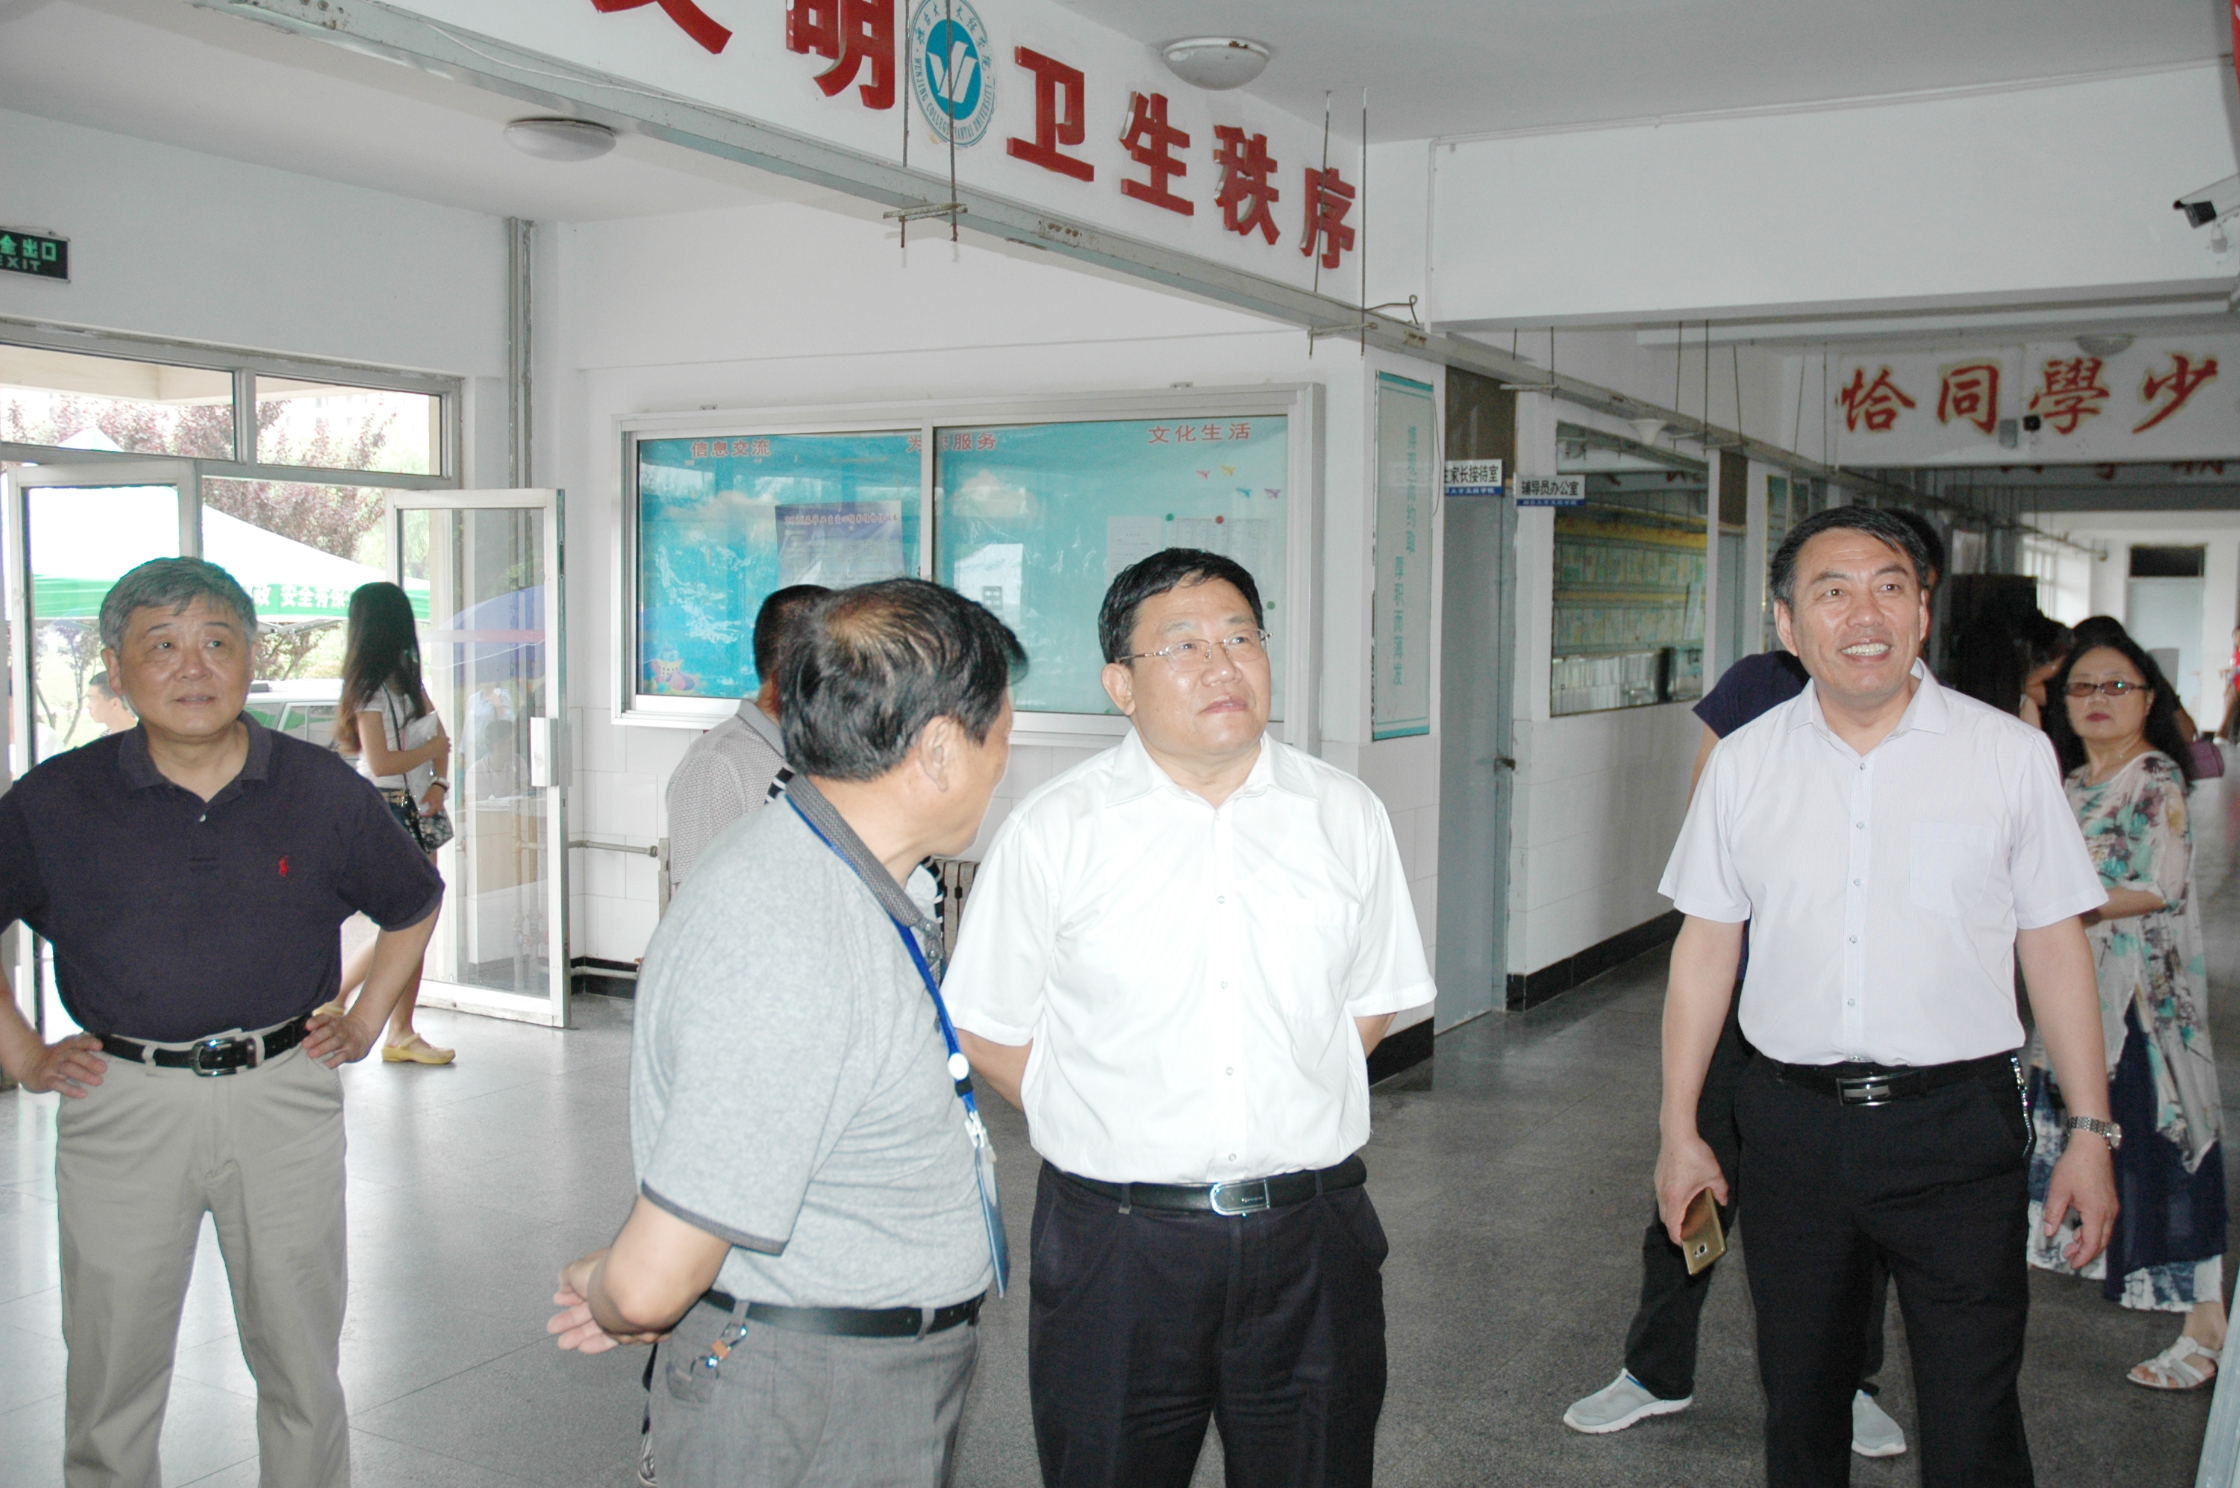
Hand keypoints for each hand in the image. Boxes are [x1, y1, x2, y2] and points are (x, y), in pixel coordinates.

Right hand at [11, 1033, 105, 1096]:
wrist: (28, 1064)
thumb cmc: (57, 1058)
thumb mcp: (67, 1050)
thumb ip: (83, 1050)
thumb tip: (110, 1052)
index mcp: (66, 1046)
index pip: (77, 1041)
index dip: (88, 1042)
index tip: (100, 1046)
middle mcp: (59, 1055)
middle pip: (74, 1055)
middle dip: (89, 1061)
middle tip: (104, 1068)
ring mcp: (51, 1067)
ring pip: (67, 1069)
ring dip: (84, 1075)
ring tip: (99, 1081)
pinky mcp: (45, 1080)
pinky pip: (57, 1084)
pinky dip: (70, 1089)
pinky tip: (83, 1094)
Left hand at [301, 1009, 375, 1067]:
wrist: (364, 1031)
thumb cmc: (340, 1030)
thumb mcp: (331, 1024)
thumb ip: (317, 1027)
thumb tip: (296, 1034)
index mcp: (332, 1022)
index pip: (324, 1019)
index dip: (315, 1022)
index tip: (307, 1026)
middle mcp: (339, 1029)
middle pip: (328, 1031)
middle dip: (316, 1037)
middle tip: (305, 1044)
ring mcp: (346, 1040)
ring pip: (335, 1043)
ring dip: (322, 1048)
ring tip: (311, 1054)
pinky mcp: (351, 1052)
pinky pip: (343, 1056)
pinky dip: (334, 1061)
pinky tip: (326, 1064)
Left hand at [420, 781, 447, 813]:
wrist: (440, 787)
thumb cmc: (433, 792)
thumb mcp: (427, 796)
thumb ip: (423, 801)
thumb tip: (420, 804)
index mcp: (434, 806)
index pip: (429, 813)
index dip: (425, 815)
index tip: (421, 814)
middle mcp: (438, 808)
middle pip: (433, 813)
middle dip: (428, 814)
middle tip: (423, 813)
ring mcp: (440, 806)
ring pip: (435, 811)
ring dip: (431, 812)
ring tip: (426, 811)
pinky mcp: (441, 804)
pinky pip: (437, 809)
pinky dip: (433, 809)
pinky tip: (431, 807)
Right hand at [549, 1249, 664, 1353]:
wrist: (632, 1290)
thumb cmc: (608, 1275)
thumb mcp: (576, 1270)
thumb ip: (567, 1277)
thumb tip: (564, 1286)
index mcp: (608, 1272)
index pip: (587, 1286)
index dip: (571, 1295)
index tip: (558, 1302)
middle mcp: (619, 1289)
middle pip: (592, 1308)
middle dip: (571, 1319)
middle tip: (554, 1327)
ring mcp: (627, 1308)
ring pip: (601, 1324)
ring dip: (580, 1334)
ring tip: (564, 1342)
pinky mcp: (634, 1327)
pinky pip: (614, 1337)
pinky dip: (598, 1342)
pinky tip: (583, 1346)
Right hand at [1655, 1129, 1729, 1245]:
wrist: (1677, 1134)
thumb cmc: (1693, 1154)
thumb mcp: (1715, 1176)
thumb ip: (1720, 1192)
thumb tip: (1722, 1201)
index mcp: (1677, 1199)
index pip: (1673, 1228)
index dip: (1679, 1240)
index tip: (1687, 1245)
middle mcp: (1664, 1195)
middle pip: (1666, 1220)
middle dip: (1676, 1229)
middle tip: (1690, 1233)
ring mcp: (1659, 1186)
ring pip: (1663, 1208)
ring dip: (1673, 1215)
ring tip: (1687, 1217)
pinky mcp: (1659, 1178)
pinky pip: (1663, 1197)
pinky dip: (1671, 1203)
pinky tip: (1684, 1198)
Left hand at [2044, 1136, 2117, 1268]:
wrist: (2092, 1145)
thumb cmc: (2075, 1166)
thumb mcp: (2058, 1190)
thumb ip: (2053, 1213)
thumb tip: (2048, 1232)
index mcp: (2097, 1213)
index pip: (2092, 1243)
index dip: (2082, 1256)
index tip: (2072, 1265)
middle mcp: (2109, 1212)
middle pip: (2101, 1242)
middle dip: (2085, 1253)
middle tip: (2069, 1258)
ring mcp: (2112, 1206)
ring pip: (2103, 1233)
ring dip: (2088, 1241)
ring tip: (2071, 1245)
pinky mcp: (2110, 1200)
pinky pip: (2104, 1223)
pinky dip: (2093, 1230)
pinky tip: (2079, 1229)